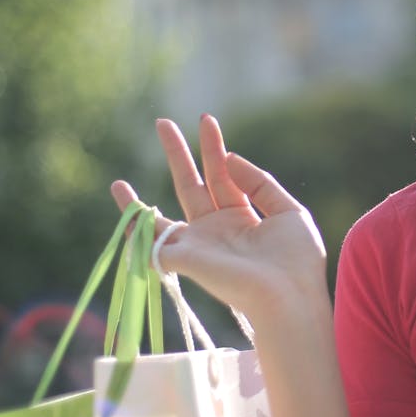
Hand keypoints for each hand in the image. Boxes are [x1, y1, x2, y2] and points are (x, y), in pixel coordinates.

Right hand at [110, 115, 327, 328]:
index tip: (206, 120)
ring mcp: (198, 245)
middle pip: (191, 185)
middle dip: (178, 154)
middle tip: (162, 122)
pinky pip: (152, 242)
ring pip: (163, 215)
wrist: (289, 295)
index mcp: (242, 219)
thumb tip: (229, 158)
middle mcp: (216, 231)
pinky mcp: (185, 258)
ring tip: (120, 179)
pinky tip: (121, 205)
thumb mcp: (288, 211)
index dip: (214, 148)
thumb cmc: (295, 260)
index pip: (223, 176)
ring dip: (141, 198)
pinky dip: (134, 226)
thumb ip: (260, 182)